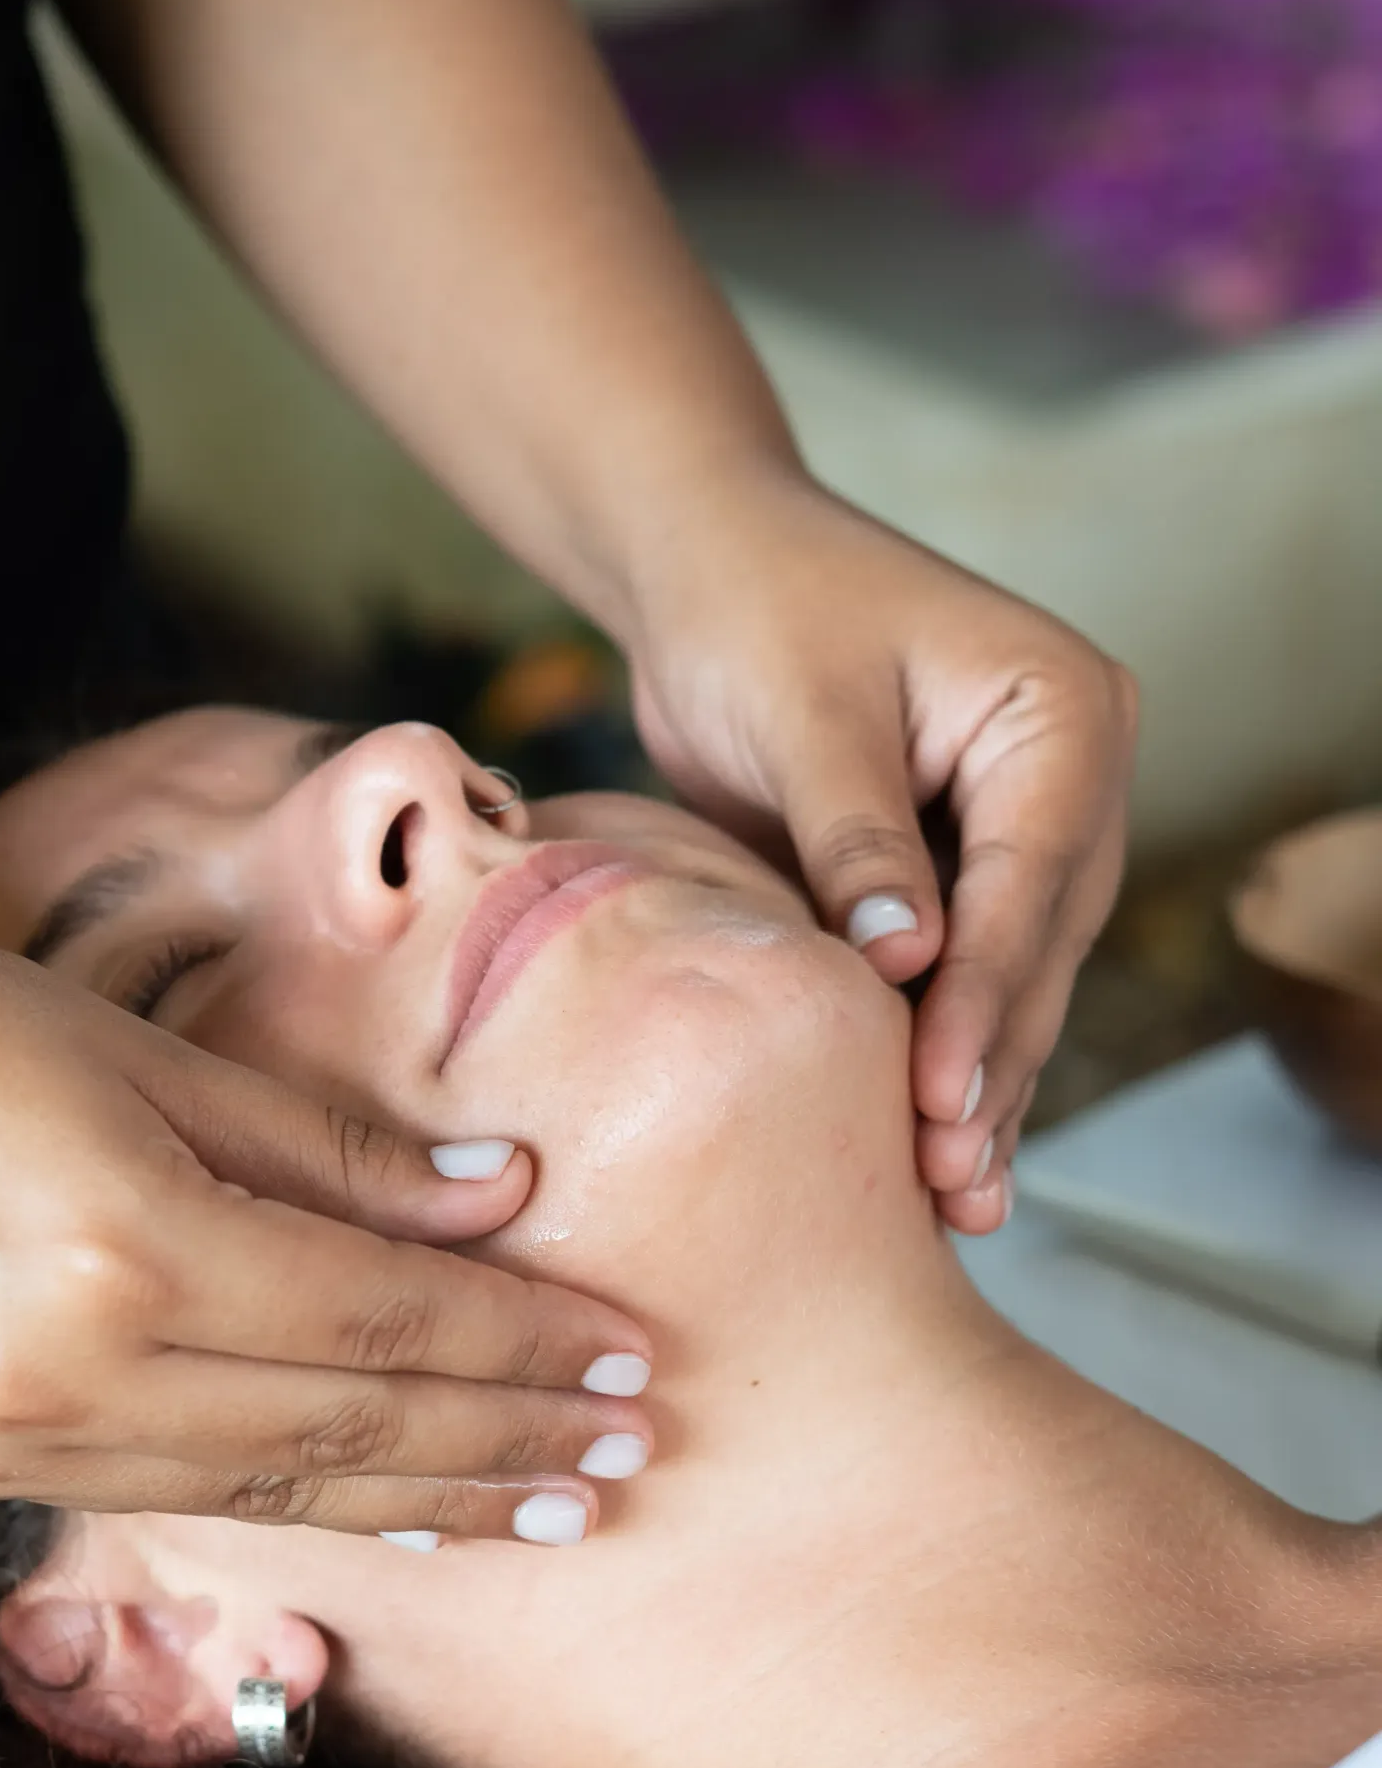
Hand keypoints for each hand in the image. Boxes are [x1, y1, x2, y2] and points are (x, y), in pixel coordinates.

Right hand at [0, 914, 649, 1538]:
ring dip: (427, 1501)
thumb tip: (504, 1193)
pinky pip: (182, 1507)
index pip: (381, 1320)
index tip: (631, 1356)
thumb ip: (326, 1144)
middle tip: (634, 1456)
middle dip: (506, 1443)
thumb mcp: (139, 1050)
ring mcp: (16, 1445)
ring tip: (550, 1509)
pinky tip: (387, 1509)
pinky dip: (305, 1511)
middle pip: (348, 1428)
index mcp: (126, 1247)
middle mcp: (75, 1376)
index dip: (519, 1345)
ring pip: (277, 1494)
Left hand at [624, 477, 1136, 1232]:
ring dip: (973, 1083)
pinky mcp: (954, 871)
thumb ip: (854, 835)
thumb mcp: (805, 712)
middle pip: (1037, 945)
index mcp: (1061, 712)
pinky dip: (933, 1054)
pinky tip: (923, 1152)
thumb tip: (906, 960)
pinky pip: (956, 977)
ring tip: (946, 1198)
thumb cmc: (753, 608)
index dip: (985, 998)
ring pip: (1007, 979)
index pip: (1032, 878)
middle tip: (945, 1179)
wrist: (703, 570)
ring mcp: (1018, 830)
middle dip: (987, 1064)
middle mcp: (1064, 777)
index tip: (939, 1099)